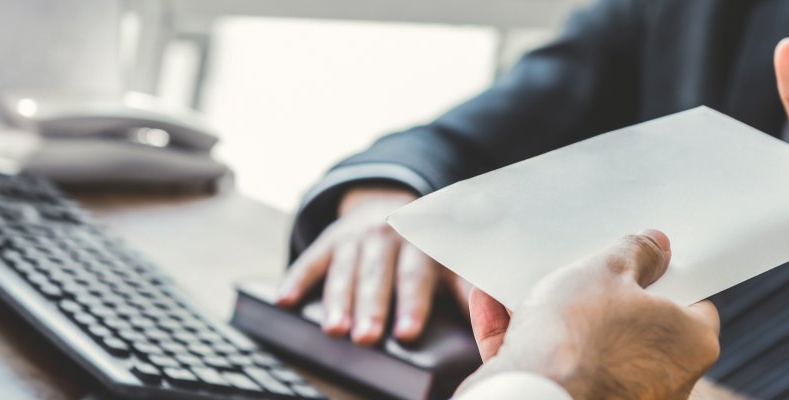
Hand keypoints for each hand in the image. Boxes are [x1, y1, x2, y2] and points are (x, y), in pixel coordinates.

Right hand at [276, 184, 471, 344]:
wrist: (387, 204)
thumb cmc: (424, 248)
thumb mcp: (450, 260)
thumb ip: (469, 288)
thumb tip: (504, 315)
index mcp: (422, 243)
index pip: (417, 277)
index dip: (413, 304)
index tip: (408, 332)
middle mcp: (388, 237)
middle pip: (379, 276)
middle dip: (372, 308)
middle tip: (366, 339)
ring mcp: (355, 238)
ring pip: (345, 271)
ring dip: (337, 301)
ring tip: (333, 330)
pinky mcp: (328, 240)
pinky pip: (310, 260)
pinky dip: (296, 280)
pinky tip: (284, 301)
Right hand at [459, 230, 720, 398]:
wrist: (530, 398)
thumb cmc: (579, 337)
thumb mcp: (605, 271)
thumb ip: (633, 253)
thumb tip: (655, 245)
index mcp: (689, 346)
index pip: (693, 305)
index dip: (664, 277)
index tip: (639, 260)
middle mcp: (662, 382)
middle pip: (634, 326)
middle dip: (603, 298)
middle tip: (582, 269)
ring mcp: (617, 398)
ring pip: (585, 348)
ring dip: (556, 316)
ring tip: (528, 282)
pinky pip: (545, 367)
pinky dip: (521, 339)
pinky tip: (491, 303)